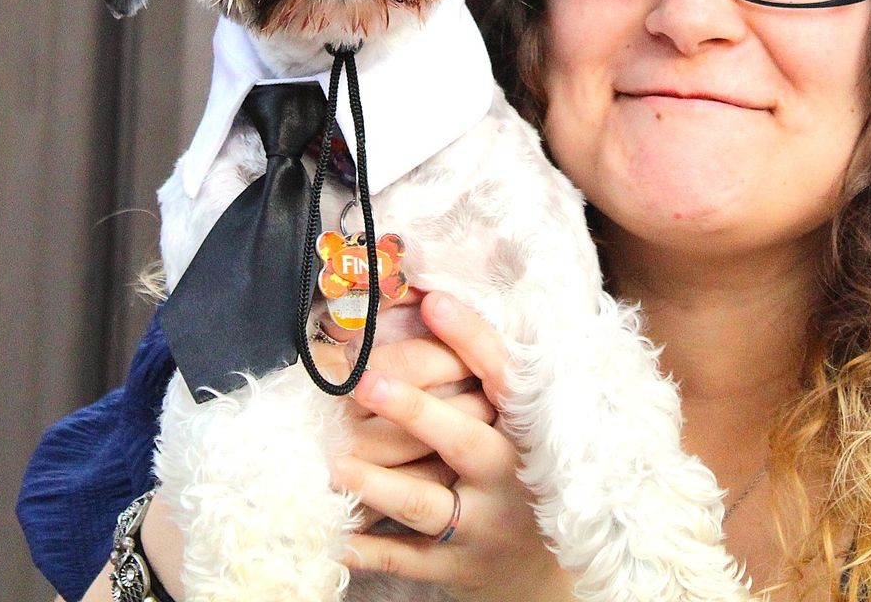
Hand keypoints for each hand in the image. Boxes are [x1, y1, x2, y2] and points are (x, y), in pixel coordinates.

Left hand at [326, 291, 577, 601]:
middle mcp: (508, 477)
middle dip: (415, 412)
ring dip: (379, 483)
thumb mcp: (516, 427)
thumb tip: (425, 298)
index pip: (503, 377)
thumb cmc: (517, 476)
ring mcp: (481, 526)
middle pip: (463, 440)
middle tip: (365, 381)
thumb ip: (480, 376)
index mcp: (526, 431)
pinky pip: (404, 559)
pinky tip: (333, 535)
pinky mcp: (454, 568)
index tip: (433, 301)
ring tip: (334, 463)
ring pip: (425, 504)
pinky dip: (367, 549)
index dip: (471, 339)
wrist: (537, 573)